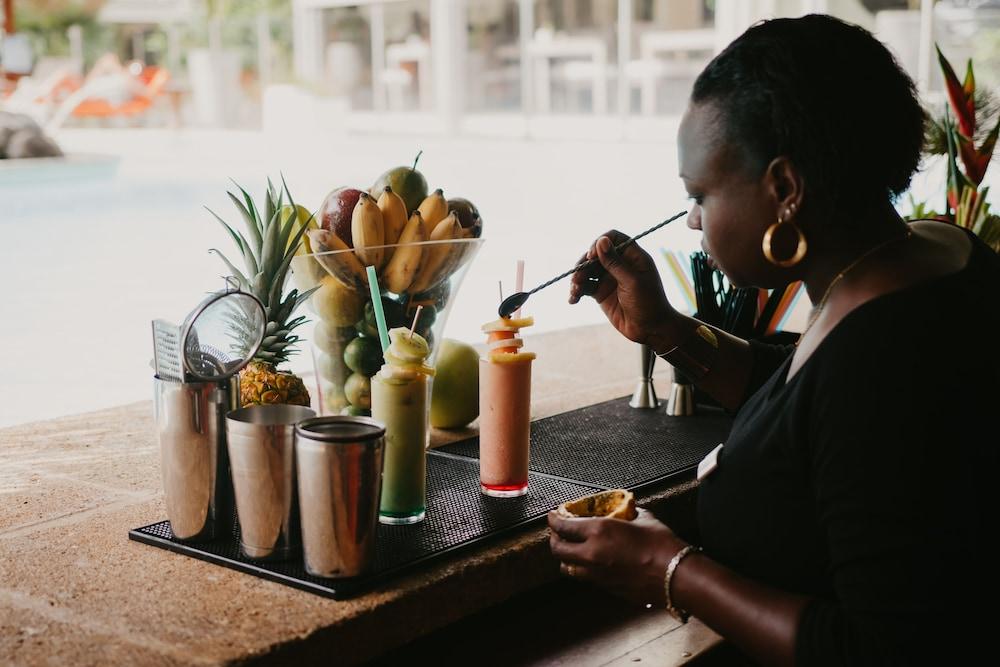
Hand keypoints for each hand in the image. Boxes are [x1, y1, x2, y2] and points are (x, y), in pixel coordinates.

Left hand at [548, 507, 687, 606]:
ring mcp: (597, 574)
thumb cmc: (662, 545)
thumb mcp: (642, 518)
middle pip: (557, 549)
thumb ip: (626, 512)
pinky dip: (583, 569)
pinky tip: (592, 562)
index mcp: (598, 531)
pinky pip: (586, 578)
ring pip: (568, 567)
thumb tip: (624, 508)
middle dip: (555, 538)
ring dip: (566, 557)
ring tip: (572, 549)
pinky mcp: (607, 588)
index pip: (562, 525)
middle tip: (559, 531)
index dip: (554, 519)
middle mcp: (592, 554)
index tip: (554, 515)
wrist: (675, 575)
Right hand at [568, 231, 677, 345]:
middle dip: (584, 264)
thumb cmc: (649, 303)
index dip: (600, 243)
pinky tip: (573, 299)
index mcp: (632, 257)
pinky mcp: (601, 293)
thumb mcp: (632, 282)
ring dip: (578, 278)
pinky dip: (577, 292)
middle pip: (596, 254)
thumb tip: (601, 241)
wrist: (650, 330)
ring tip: (575, 291)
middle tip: (577, 278)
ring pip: (587, 271)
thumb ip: (615, 262)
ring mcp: (609, 278)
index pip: (614, 238)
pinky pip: (585, 287)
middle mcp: (620, 265)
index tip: (591, 256)